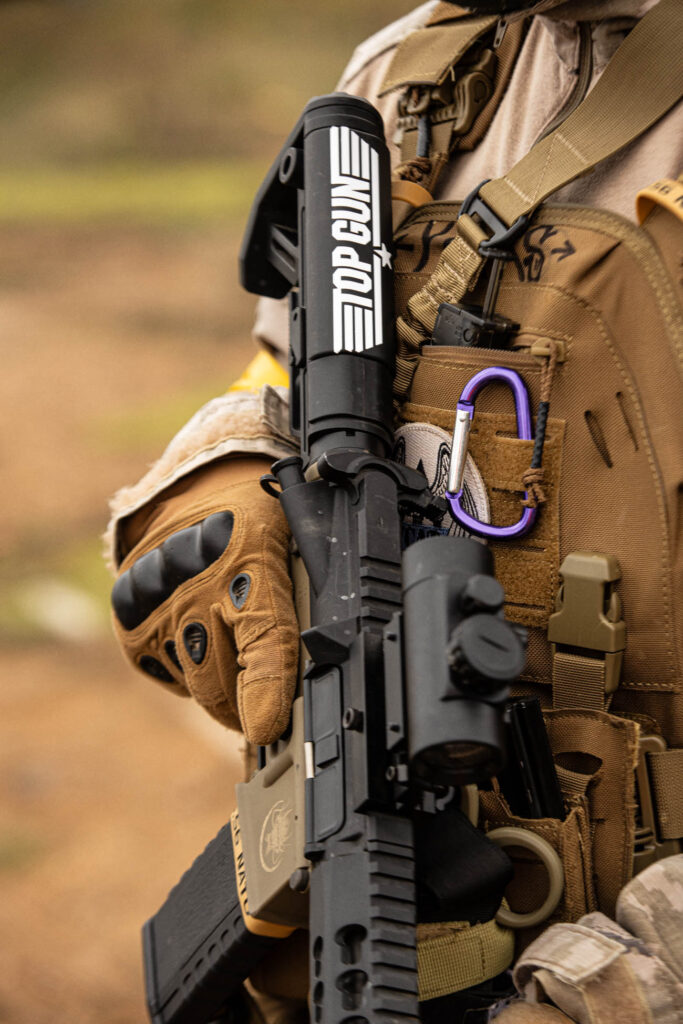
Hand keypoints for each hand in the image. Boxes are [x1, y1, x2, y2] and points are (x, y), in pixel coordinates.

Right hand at [111, 457, 298, 744]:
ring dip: (222, 686)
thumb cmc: (255, 521)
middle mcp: (196, 588)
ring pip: (199, 686)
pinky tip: (204, 639)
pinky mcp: (131, 623)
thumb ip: (308, 600)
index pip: (264, 638)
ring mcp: (158, 608)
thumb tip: (334, 662)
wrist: (189, 489)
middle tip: (269, 700)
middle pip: (226, 680)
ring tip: (235, 652)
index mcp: (251, 563)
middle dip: (252, 703)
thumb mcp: (295, 542)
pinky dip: (191, 672)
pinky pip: (170, 676)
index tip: (269, 726)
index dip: (267, 688)